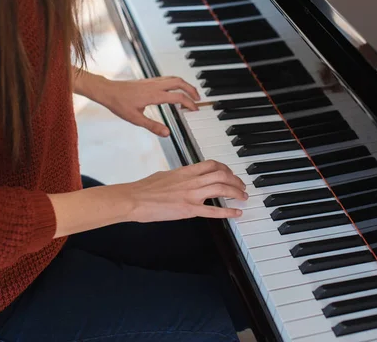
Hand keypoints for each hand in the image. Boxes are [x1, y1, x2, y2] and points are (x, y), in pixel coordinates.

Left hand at [85, 74, 199, 136]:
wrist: (108, 91)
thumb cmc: (119, 103)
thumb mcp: (135, 119)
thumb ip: (153, 126)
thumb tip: (167, 133)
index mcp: (154, 95)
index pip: (177, 97)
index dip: (189, 103)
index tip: (195, 110)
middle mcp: (155, 85)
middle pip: (179, 82)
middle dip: (191, 89)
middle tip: (198, 99)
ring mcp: (152, 81)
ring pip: (174, 78)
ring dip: (185, 84)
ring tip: (190, 93)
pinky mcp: (148, 81)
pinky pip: (167, 78)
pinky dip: (176, 83)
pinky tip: (175, 90)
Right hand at [125, 160, 246, 222]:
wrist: (134, 199)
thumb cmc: (144, 189)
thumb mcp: (164, 175)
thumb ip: (178, 177)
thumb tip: (183, 178)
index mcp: (185, 171)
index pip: (211, 164)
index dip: (225, 168)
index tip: (230, 173)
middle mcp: (191, 181)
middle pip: (221, 174)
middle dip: (235, 180)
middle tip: (241, 186)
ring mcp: (191, 195)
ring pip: (221, 188)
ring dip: (236, 192)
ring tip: (243, 197)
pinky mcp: (188, 210)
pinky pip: (213, 211)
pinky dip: (228, 211)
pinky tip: (236, 213)